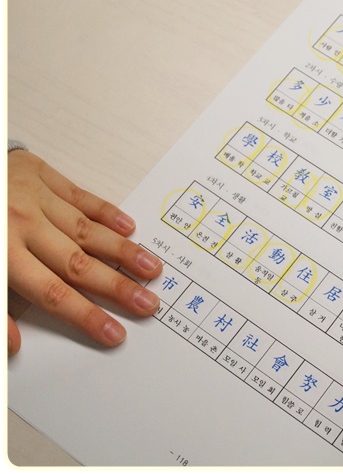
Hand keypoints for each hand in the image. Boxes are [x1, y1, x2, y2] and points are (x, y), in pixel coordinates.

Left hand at [7, 149, 162, 354]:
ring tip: (152, 268)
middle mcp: (20, 224)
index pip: (51, 293)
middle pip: (76, 263)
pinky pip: (79, 195)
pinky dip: (106, 211)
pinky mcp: (38, 172)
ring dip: (122, 251)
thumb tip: (12, 346)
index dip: (85, 315)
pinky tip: (128, 227)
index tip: (114, 333)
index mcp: (0, 254)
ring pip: (85, 230)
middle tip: (147, 305)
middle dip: (116, 287)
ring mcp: (33, 196)